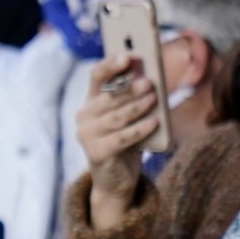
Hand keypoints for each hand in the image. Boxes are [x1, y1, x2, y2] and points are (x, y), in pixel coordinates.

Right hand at [76, 56, 160, 206]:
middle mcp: (84, 117)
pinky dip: (139, 129)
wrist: (116, 181)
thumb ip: (132, 100)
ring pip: (116, 117)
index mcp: (91, 102)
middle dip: (129, 89)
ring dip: (137, 107)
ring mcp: (87, 136)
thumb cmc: (126, 143)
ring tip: (154, 99)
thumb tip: (149, 79)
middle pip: (108, 97)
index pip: (96, 77)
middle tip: (149, 82)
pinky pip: (121, 138)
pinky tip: (154, 122)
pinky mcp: (96, 153)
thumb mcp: (129, 118)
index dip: (110, 66)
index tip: (127, 57)